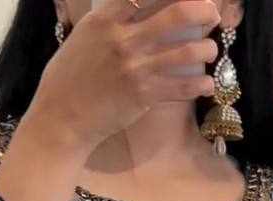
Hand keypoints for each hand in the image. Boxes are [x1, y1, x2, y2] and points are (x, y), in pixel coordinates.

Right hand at [28, 0, 221, 156]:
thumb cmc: (69, 77)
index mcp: (106, 19)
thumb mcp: (85, 36)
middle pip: (178, 14)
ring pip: (188, 52)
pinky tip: (206, 84)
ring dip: (207, 49)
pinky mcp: (144, 95)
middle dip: (203, 11)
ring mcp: (136, 68)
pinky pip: (184, 87)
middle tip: (211, 14)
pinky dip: (202, 85)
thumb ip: (110, 20)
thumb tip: (133, 7)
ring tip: (209, 51)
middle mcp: (124, 39)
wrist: (61, 117)